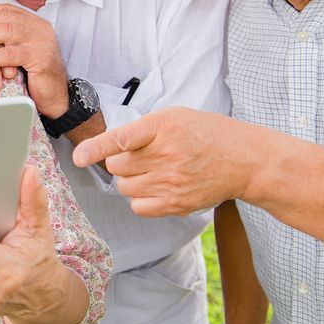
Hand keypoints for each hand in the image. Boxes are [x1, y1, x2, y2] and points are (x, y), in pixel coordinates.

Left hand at [0, 4, 67, 116]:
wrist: (56, 98)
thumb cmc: (33, 77)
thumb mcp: (18, 52)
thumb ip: (5, 39)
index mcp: (35, 23)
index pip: (6, 9)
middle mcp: (40, 28)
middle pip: (4, 17)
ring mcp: (42, 42)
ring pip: (6, 31)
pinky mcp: (41, 58)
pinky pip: (10, 54)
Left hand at [72, 107, 263, 215]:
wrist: (244, 160)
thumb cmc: (206, 134)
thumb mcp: (174, 117)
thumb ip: (141, 130)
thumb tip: (108, 148)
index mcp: (163, 126)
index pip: (122, 138)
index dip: (96, 148)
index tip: (78, 157)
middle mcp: (166, 155)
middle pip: (117, 166)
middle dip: (122, 162)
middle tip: (144, 156)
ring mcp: (172, 182)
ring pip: (124, 187)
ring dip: (131, 180)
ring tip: (154, 171)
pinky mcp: (177, 204)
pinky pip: (137, 207)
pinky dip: (140, 199)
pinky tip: (157, 187)